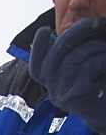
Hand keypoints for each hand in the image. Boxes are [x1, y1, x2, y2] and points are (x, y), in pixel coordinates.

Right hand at [29, 19, 105, 134]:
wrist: (104, 110)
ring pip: (73, 60)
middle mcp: (52, 90)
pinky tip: (105, 64)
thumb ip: (64, 56)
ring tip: (104, 50)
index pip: (36, 66)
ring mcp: (61, 95)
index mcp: (51, 83)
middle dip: (73, 34)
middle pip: (53, 58)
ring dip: (95, 48)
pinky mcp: (74, 98)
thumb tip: (52, 38)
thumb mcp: (77, 69)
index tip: (44, 31)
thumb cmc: (95, 84)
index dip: (36, 48)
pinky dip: (101, 60)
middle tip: (92, 23)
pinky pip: (87, 68)